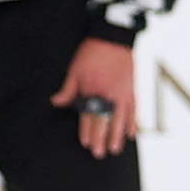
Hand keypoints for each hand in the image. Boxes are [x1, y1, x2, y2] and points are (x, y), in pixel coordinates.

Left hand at [57, 35, 137, 158]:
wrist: (113, 37)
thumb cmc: (91, 52)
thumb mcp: (74, 69)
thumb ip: (67, 89)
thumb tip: (55, 103)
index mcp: (92, 90)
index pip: (89, 115)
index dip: (87, 130)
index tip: (86, 143)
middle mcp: (108, 94)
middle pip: (104, 120)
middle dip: (101, 138)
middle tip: (99, 153)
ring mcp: (122, 92)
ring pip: (121, 118)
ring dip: (117, 135)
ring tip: (115, 149)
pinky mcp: (132, 89)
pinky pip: (134, 109)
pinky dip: (133, 122)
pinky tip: (131, 134)